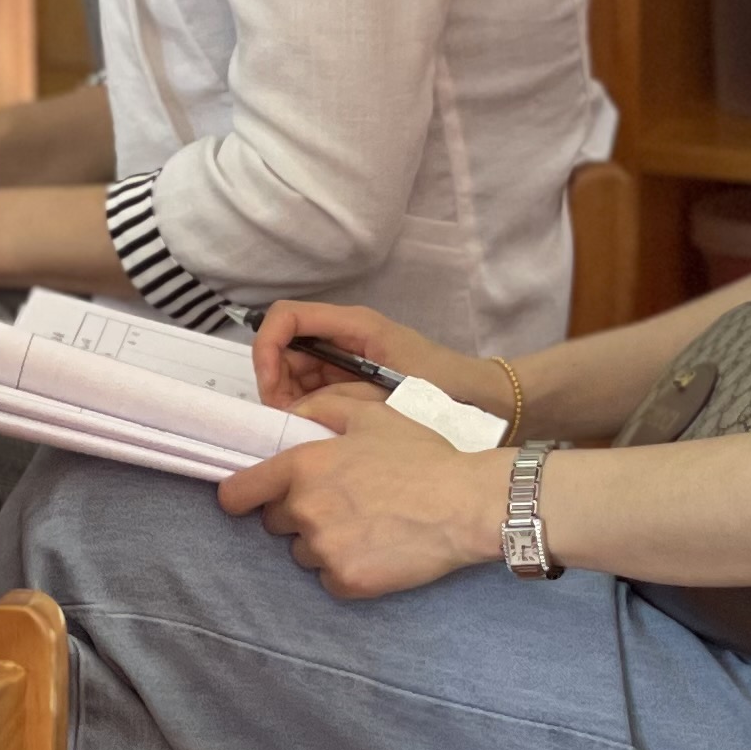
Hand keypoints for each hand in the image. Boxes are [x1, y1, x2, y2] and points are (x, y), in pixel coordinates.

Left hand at [215, 395, 505, 597]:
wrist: (466, 503)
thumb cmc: (423, 455)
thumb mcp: (372, 414)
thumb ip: (321, 409)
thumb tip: (289, 418)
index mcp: (302, 467)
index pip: (237, 494)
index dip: (243, 496)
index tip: (252, 499)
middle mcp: (304, 509)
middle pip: (274, 524)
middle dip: (299, 515)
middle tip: (342, 503)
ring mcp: (324, 549)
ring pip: (303, 553)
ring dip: (324, 544)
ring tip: (367, 527)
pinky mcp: (346, 581)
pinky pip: (330, 580)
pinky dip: (347, 571)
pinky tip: (378, 551)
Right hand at [249, 299, 499, 418]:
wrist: (484, 401)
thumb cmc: (446, 389)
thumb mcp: (390, 390)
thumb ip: (340, 395)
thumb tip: (295, 409)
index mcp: (355, 325)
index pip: (286, 318)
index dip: (266, 348)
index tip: (270, 389)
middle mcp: (345, 336)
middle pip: (284, 348)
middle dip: (276, 383)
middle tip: (288, 421)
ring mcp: (346, 358)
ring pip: (293, 372)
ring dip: (289, 400)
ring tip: (305, 430)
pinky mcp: (351, 380)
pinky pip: (313, 389)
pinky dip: (306, 409)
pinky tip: (318, 431)